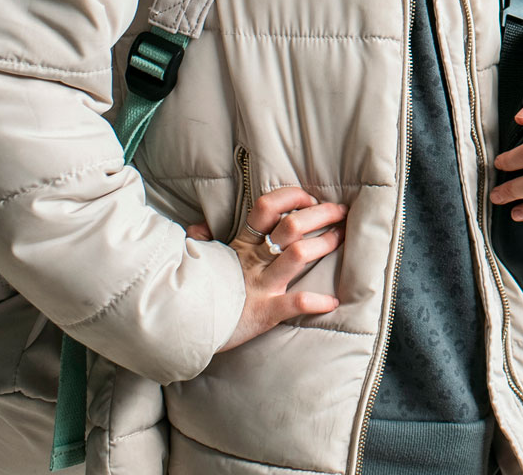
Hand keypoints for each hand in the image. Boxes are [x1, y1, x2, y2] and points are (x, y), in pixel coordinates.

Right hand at [187, 186, 344, 352]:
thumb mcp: (199, 261)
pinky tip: (332, 301)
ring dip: (325, 244)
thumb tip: (198, 227)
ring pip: (298, 255)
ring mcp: (260, 286)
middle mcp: (254, 261)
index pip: (267, 208)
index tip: (309, 198)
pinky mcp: (264, 312)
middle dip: (321, 214)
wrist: (181, 326)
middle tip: (340, 211)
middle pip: (292, 226)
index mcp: (241, 245)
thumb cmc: (197, 291)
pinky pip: (294, 303)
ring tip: (341, 237)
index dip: (291, 197)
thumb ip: (201, 240)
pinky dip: (315, 301)